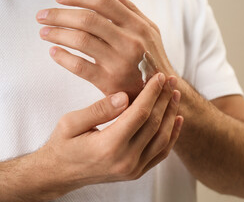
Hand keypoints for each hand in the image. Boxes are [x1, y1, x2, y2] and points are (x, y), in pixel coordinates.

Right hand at [36, 73, 182, 198]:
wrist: (60, 174)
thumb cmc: (62, 145)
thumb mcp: (71, 123)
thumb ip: (99, 110)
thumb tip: (124, 96)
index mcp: (108, 146)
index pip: (139, 114)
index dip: (152, 93)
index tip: (158, 76)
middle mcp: (125, 160)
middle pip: (154, 124)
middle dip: (164, 99)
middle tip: (170, 80)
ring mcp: (133, 169)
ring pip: (163, 138)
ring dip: (171, 114)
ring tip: (174, 95)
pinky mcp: (137, 172)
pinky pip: (161, 153)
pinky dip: (172, 135)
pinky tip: (177, 119)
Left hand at [37, 0, 175, 100]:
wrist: (161, 92)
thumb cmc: (153, 58)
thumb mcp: (150, 31)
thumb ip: (132, 10)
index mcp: (138, 26)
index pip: (103, 3)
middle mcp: (130, 42)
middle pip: (88, 20)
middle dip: (59, 14)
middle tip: (42, 15)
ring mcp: (119, 63)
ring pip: (81, 41)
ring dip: (57, 33)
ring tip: (44, 31)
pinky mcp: (109, 82)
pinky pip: (79, 66)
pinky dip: (62, 57)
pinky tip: (54, 52)